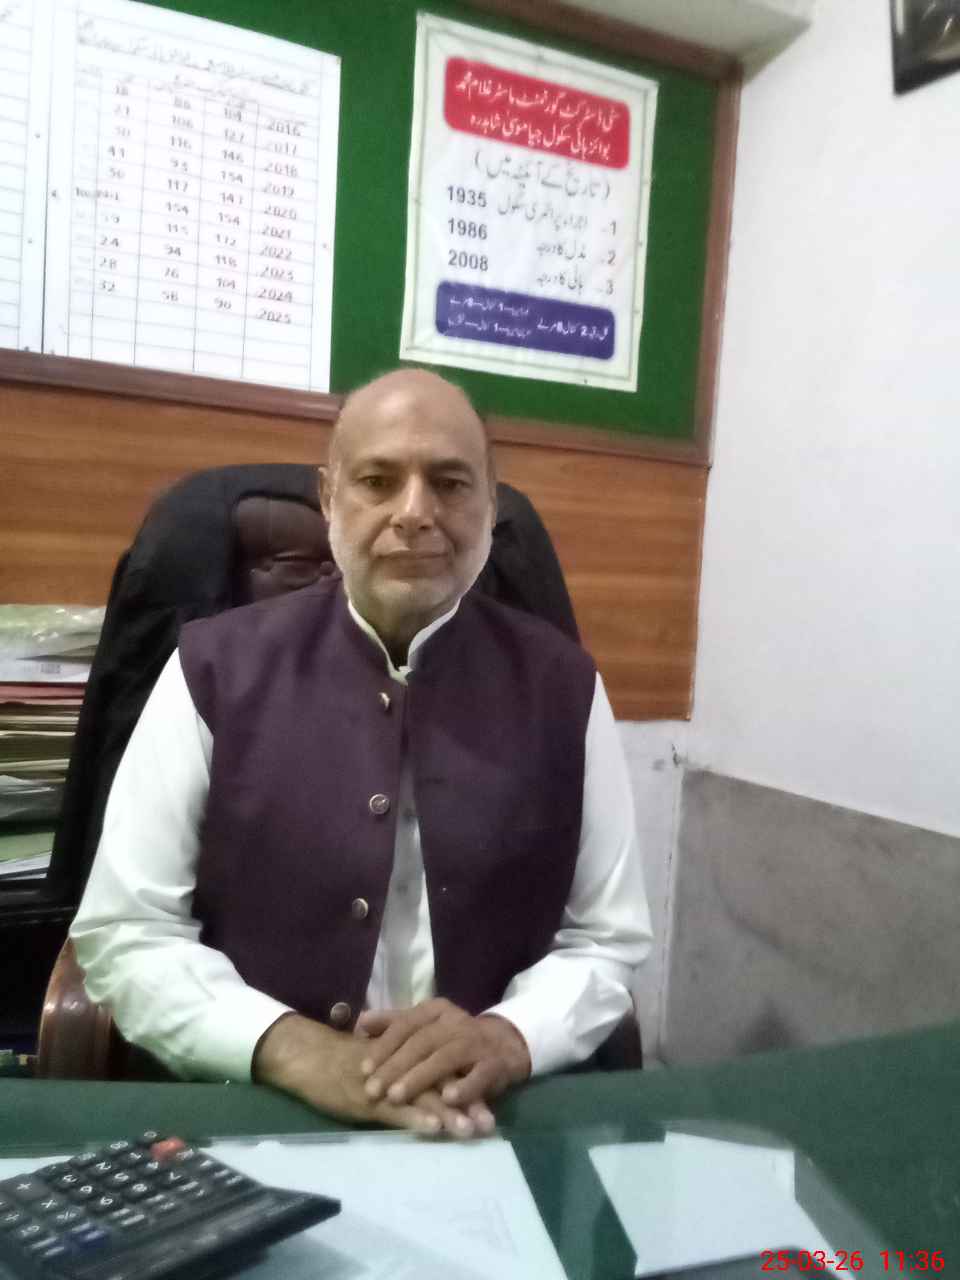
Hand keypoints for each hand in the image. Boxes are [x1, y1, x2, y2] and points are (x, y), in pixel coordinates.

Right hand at [252, 1012, 477, 1137]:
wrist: (308, 1055)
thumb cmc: (342, 1059)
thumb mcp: (380, 1058)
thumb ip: (404, 1066)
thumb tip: (433, 1084)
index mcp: (406, 1053)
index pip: (443, 1067)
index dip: (466, 1084)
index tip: (490, 1102)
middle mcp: (401, 1065)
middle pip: (440, 1082)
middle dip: (466, 1103)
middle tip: (489, 1122)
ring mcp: (385, 1082)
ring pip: (423, 1096)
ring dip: (449, 1114)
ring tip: (471, 1129)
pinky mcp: (367, 1100)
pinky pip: (395, 1110)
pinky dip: (416, 1117)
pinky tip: (434, 1128)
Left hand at [355, 998, 530, 1124]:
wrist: (505, 1045)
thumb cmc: (453, 1039)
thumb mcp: (425, 1026)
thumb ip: (394, 1023)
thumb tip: (359, 1021)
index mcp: (436, 1011)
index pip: (406, 1024)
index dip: (384, 1045)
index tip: (364, 1068)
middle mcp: (456, 1022)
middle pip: (422, 1042)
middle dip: (395, 1067)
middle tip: (372, 1090)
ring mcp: (477, 1042)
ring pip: (446, 1058)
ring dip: (420, 1078)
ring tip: (396, 1097)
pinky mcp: (495, 1064)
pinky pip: (479, 1075)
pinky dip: (464, 1087)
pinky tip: (447, 1099)